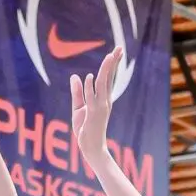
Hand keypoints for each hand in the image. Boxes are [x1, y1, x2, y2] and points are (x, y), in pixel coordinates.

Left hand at [70, 47, 120, 162]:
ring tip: (110, 56)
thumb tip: (75, 76)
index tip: (117, 51)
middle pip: (109, 77)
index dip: (113, 64)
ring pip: (103, 85)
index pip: (109, 78)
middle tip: (120, 48)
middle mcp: (105, 100)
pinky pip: (92, 98)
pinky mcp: (94, 114)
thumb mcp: (78, 108)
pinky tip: (91, 77)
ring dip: (106, 70)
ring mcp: (101, 107)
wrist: (90, 147)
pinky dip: (90, 87)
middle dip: (114, 63)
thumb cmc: (85, 129)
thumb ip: (77, 92)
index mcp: (103, 98)